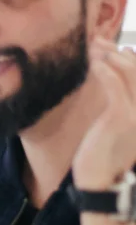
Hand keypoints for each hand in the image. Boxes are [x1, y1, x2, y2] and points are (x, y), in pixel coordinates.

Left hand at [73, 37, 135, 189]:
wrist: (100, 183)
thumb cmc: (102, 158)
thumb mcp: (115, 130)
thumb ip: (120, 110)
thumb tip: (115, 91)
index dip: (133, 61)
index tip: (117, 49)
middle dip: (119, 52)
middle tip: (99, 41)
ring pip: (128, 73)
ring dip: (109, 54)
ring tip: (93, 45)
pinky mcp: (121, 116)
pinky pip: (114, 84)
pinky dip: (104, 69)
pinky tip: (93, 61)